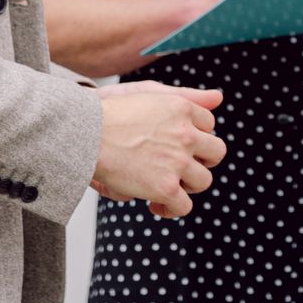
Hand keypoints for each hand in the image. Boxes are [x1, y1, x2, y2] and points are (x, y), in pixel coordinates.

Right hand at [93, 81, 226, 218]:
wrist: (84, 134)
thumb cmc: (111, 112)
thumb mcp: (151, 93)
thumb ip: (187, 96)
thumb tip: (218, 98)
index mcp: (183, 108)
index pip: (208, 125)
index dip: (194, 137)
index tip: (179, 144)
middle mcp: (186, 134)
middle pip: (216, 153)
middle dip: (202, 161)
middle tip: (181, 167)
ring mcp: (178, 161)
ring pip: (203, 181)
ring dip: (187, 186)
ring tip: (165, 186)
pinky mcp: (165, 187)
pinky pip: (184, 206)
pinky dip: (171, 209)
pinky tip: (155, 204)